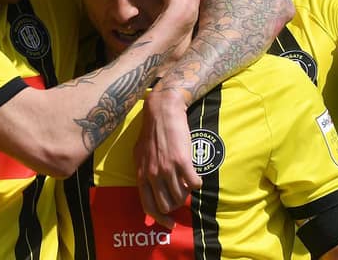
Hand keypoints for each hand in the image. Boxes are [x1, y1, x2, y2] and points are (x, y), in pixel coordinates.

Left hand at [134, 89, 201, 228]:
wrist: (162, 111)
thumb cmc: (151, 132)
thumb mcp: (140, 155)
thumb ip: (144, 172)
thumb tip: (147, 186)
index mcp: (142, 174)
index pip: (149, 206)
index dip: (160, 219)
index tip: (170, 224)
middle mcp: (153, 174)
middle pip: (167, 205)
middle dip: (176, 204)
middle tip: (181, 195)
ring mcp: (167, 168)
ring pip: (181, 196)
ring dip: (187, 194)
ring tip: (187, 182)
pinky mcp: (182, 161)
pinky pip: (194, 184)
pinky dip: (197, 184)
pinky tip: (196, 176)